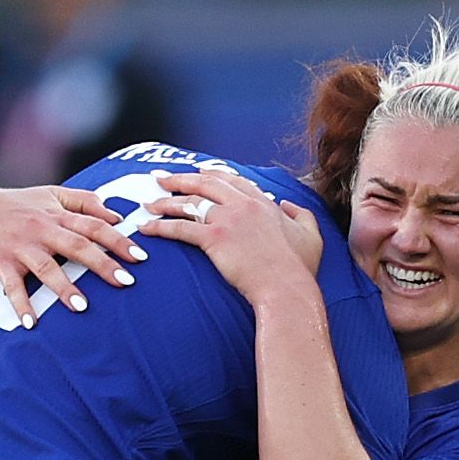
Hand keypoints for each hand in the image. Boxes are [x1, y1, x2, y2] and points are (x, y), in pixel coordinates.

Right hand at [0, 183, 136, 322]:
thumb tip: (116, 215)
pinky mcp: (1, 263)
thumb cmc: (18, 204)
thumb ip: (84, 201)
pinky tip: (31, 324)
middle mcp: (43, 230)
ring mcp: (21, 247)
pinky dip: (21, 305)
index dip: (119, 240)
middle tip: (126, 282)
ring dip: (64, 287)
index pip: (94, 226)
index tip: (141, 257)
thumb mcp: (51, 194)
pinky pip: (12, 287)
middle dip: (103, 264)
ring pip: (47, 267)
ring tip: (83, 307)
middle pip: (77, 246)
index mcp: (58, 215)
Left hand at [150, 169, 321, 305]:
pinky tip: (147, 228)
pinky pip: (180, 228)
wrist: (286, 288)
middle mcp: (244, 204)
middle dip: (180, 178)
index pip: (233, 179)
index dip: (212, 174)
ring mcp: (228, 219)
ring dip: (166, 201)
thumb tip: (289, 206)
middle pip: (205, 182)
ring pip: (190, 202)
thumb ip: (302, 215)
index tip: (197, 172)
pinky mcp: (214, 238)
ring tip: (149, 203)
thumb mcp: (311, 235)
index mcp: (264, 202)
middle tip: (162, 178)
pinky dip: (160, 226)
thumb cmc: (298, 269)